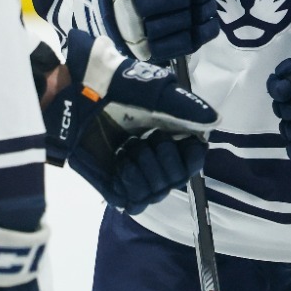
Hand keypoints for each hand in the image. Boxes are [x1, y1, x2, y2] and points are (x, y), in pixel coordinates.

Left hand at [45, 28, 215, 212]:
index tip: (183, 142)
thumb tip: (216, 120)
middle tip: (147, 140)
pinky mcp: (113, 185)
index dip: (192, 157)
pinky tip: (122, 166)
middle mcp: (154, 155)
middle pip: (179, 179)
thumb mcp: (156, 90)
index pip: (195, 159)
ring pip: (159, 193)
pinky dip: (133, 186)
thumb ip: (187, 107)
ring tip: (129, 150)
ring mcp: (134, 172)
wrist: (74, 96)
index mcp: (169, 132)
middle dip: (166, 161)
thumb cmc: (115, 86)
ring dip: (148, 171)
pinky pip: (135, 203)